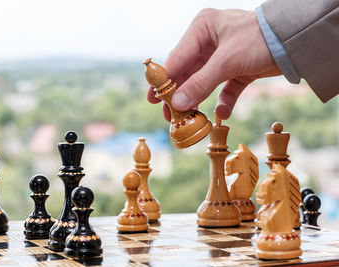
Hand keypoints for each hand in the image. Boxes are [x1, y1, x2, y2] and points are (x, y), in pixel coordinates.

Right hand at [147, 9, 280, 120]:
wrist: (297, 41)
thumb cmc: (260, 39)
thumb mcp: (227, 61)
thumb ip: (200, 83)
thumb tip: (177, 104)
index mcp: (202, 29)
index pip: (177, 58)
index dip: (165, 80)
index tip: (153, 99)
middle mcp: (210, 40)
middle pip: (188, 72)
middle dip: (179, 94)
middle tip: (167, 114)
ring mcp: (223, 56)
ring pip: (204, 81)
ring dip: (197, 100)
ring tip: (187, 118)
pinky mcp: (238, 69)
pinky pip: (225, 88)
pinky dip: (223, 101)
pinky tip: (221, 114)